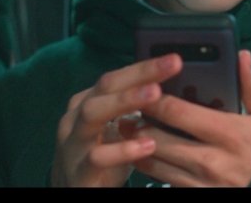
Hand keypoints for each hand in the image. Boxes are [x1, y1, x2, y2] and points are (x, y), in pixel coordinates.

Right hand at [50, 54, 181, 186]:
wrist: (74, 190)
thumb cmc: (103, 155)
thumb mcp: (119, 128)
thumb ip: (137, 109)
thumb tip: (177, 90)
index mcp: (89, 102)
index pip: (117, 77)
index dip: (145, 67)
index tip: (174, 59)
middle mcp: (77, 117)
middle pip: (106, 87)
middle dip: (140, 74)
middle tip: (171, 65)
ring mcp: (74, 143)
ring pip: (93, 114)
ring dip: (125, 100)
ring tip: (156, 95)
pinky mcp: (78, 171)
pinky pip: (96, 156)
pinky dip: (122, 150)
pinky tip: (146, 145)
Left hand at [129, 50, 250, 186]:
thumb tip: (242, 57)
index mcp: (231, 135)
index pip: (180, 112)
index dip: (157, 97)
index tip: (146, 85)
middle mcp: (214, 161)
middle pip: (159, 138)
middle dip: (141, 120)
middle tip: (132, 106)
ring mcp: (202, 182)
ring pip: (154, 160)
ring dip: (138, 142)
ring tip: (133, 125)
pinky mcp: (195, 194)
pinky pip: (159, 178)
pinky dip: (147, 162)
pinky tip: (143, 147)